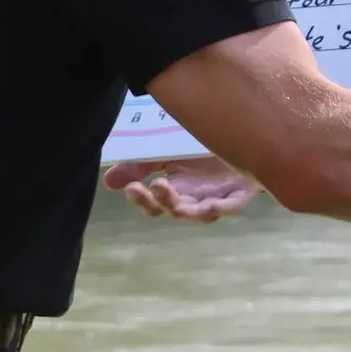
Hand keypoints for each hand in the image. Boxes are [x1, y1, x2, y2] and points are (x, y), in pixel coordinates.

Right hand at [103, 156, 260, 222]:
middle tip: (156, 185)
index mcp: (175, 192)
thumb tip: (108, 181)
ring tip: (181, 204)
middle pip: (175, 209)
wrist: (241, 139)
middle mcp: (194, 200)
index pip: (154, 205)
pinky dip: (224, 206)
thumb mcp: (167, 153)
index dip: (142, 200)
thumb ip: (140, 165)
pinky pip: (232, 205)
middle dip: (163, 201)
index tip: (132, 187)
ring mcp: (218, 198)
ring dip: (191, 210)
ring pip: (202, 212)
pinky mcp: (240, 193)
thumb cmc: (202, 151)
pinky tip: (214, 204)